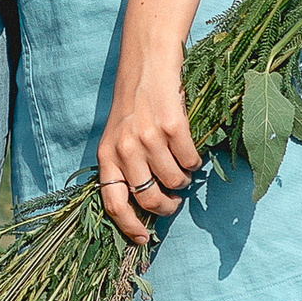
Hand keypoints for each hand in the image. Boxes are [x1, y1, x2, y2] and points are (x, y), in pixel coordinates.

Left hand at [96, 48, 201, 249]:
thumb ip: (124, 165)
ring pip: (174, 180)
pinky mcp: (173, 126)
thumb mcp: (118, 135)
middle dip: (165, 206)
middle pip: (148, 197)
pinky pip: (190, 160)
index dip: (128, 226)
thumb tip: (143, 205)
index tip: (143, 239)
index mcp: (106, 153)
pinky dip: (194, 161)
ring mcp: (148, 137)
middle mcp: (124, 148)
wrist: (148, 61)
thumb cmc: (134, 101)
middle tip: (173, 201)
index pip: (113, 202)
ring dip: (183, 180)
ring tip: (182, 170)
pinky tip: (190, 151)